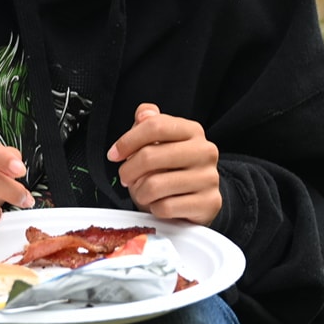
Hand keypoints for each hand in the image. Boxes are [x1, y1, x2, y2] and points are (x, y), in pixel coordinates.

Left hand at [107, 103, 221, 224]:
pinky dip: (154, 209)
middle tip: (125, 178)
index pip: (155, 126)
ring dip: (140, 192)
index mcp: (192, 131)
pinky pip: (165, 207)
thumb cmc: (172, 169)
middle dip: (128, 170)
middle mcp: (205, 151)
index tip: (114, 154)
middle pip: (150, 156)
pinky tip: (159, 205)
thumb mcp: (158, 143)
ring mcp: (209, 178)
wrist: (196, 200)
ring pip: (154, 185)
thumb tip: (143, 114)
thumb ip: (149, 124)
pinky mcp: (209, 203)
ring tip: (142, 192)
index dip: (127, 141)